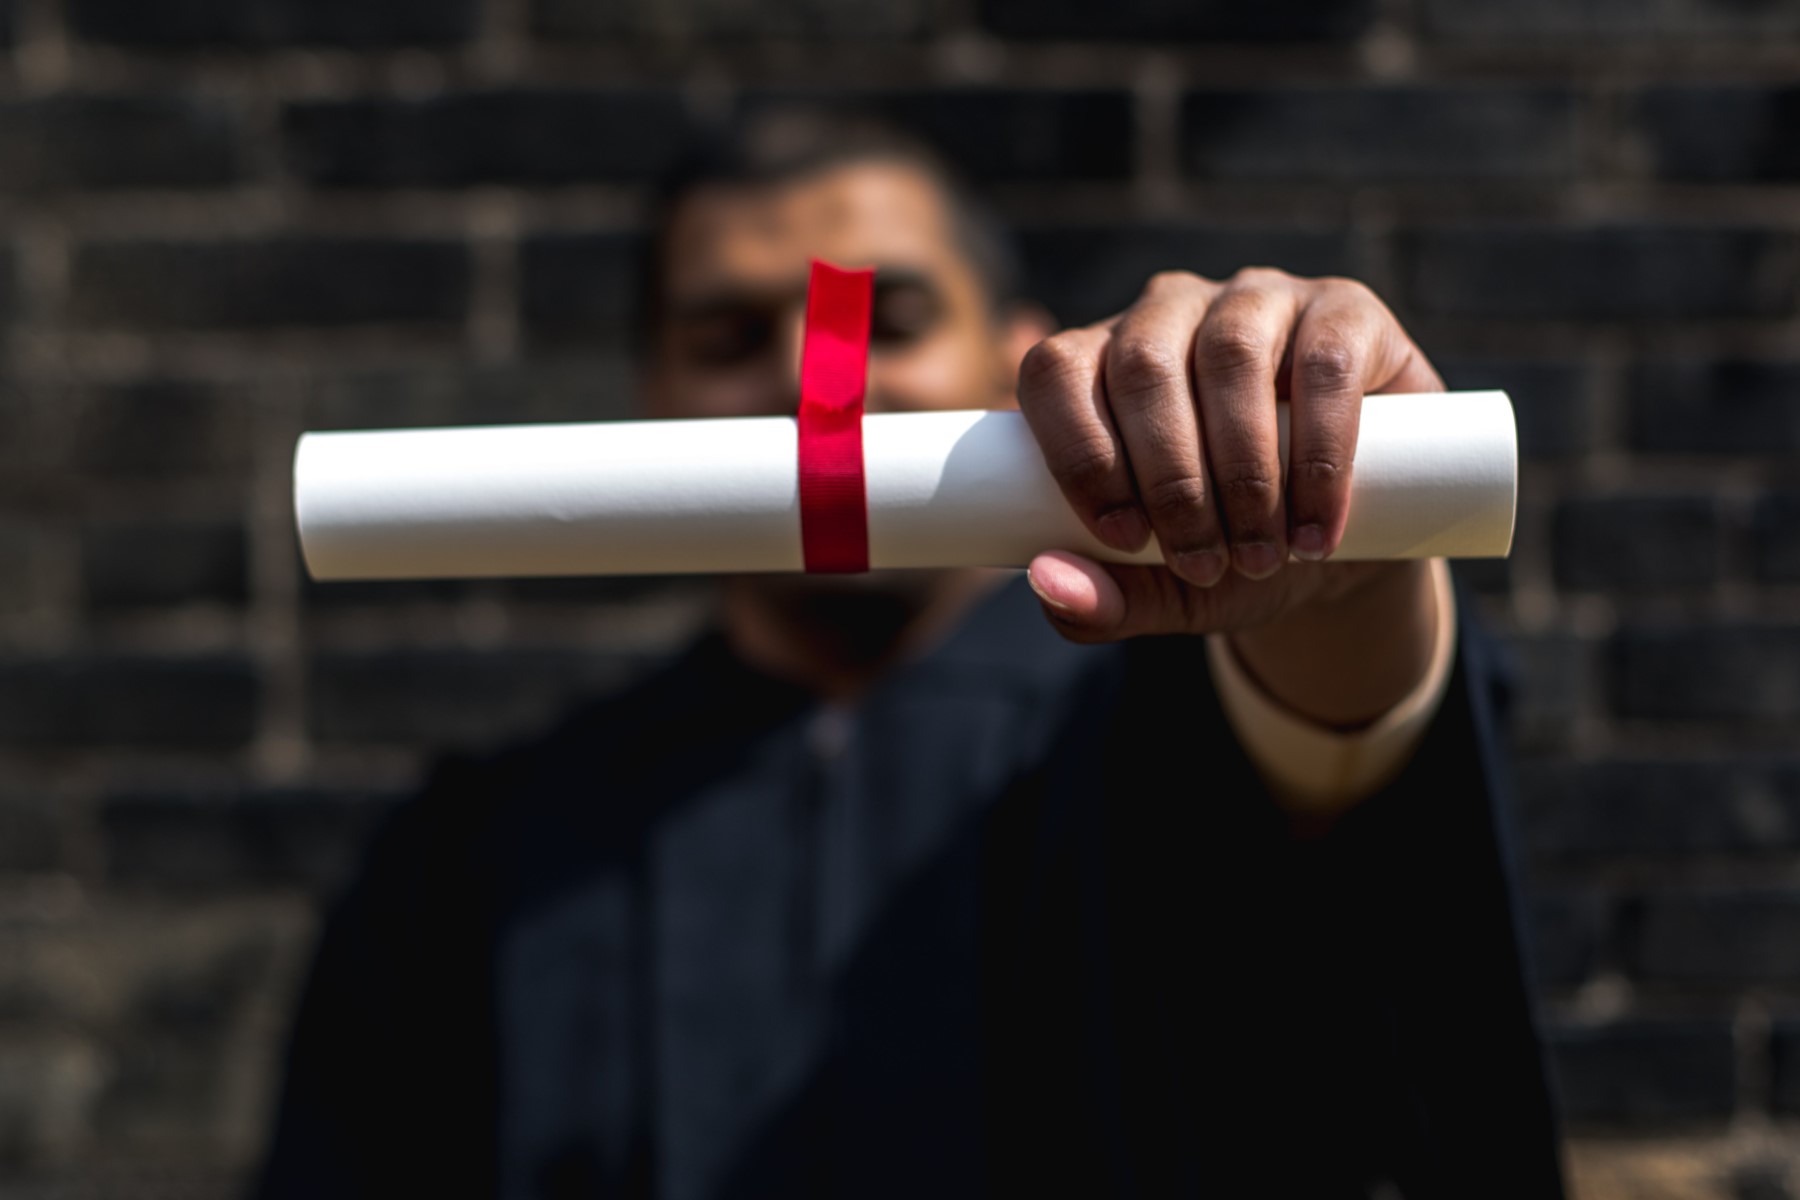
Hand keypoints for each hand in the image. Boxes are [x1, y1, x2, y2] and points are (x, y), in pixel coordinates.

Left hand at [1015, 267, 1443, 644]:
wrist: (1336, 551)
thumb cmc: (1227, 552)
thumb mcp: (1161, 590)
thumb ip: (1101, 603)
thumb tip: (1048, 584)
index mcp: (1100, 362)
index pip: (1055, 372)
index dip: (1077, 453)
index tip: (1124, 540)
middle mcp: (1168, 313)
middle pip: (1142, 366)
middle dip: (1170, 480)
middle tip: (1202, 564)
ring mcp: (1256, 300)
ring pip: (1229, 355)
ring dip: (1244, 470)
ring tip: (1262, 555)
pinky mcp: (1344, 311)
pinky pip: (1324, 362)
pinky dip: (1321, 453)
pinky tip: (1317, 526)